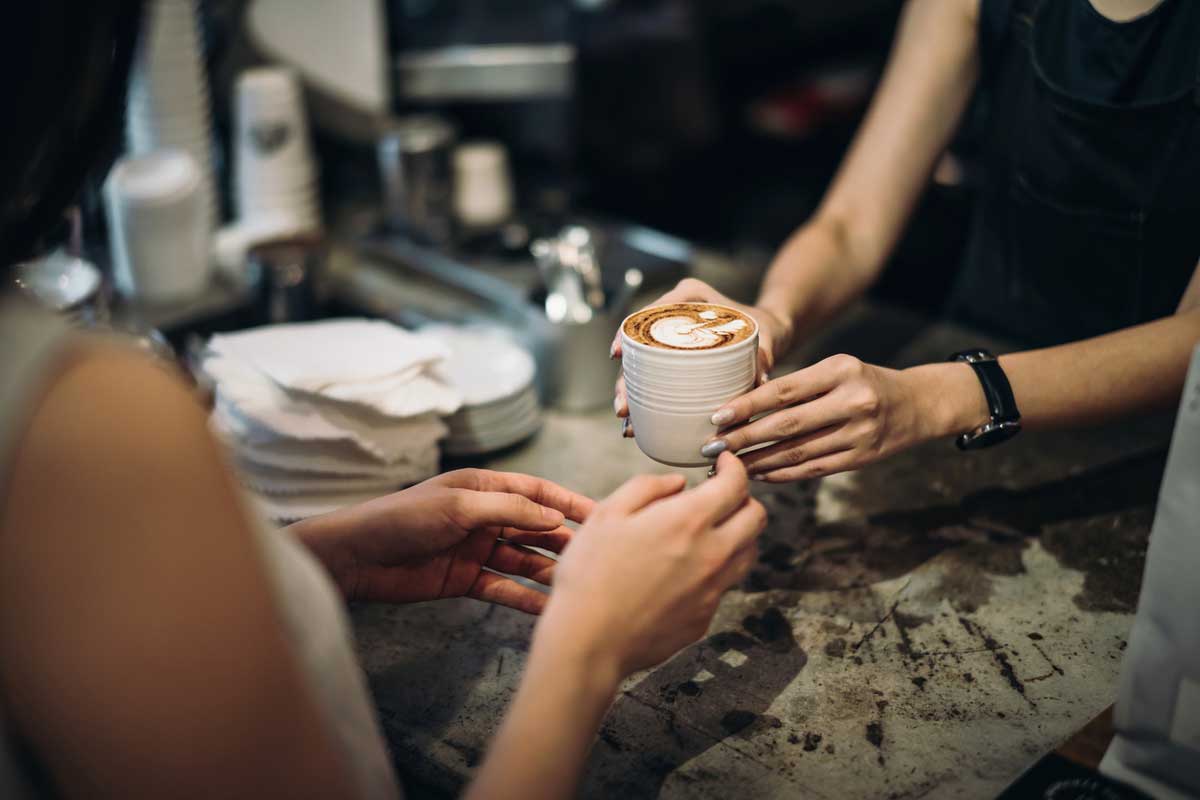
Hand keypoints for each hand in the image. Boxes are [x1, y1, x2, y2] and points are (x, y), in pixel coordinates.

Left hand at [290, 469, 594, 613]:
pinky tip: (548, 608)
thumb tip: (554, 514)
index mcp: (484, 488)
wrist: (357, 556)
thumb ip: (509, 510)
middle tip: (598, 557)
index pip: (538, 491)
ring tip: (578, 586)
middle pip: (536, 527)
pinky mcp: (466, 579)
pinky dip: (524, 597)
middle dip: (565, 540)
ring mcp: (477, 549)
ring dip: (549, 571)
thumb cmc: (403, 518)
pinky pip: (504, 587)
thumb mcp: (460, 506)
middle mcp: (485, 516)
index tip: (601, 515)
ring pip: (524, 560)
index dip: (570, 502)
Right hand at [534, 453, 766, 680]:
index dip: (735, 466)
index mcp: (689, 521)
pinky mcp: (704, 618)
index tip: (724, 462)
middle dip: (743, 498)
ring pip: (748, 552)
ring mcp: (712, 590)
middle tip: (719, 494)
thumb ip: (647, 487)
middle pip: (756, 518)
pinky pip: (723, 584)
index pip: (736, 485)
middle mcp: (712, 555)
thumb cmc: (590, 574)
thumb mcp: (607, 514)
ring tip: (708, 530)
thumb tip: (677, 483)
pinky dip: (715, 568)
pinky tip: (685, 569)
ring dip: (737, 533)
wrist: (588, 641)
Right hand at [610, 278, 793, 429]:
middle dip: (626, 378)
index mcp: (690, 297)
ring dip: (631, 393)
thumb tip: (760, 381)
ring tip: (626, 420)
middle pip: (638, 346)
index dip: (627, 333)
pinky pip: (655, 378)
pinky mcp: (676, 360)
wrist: (770, 333)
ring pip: (642, 366)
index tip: (617, 354)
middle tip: (623, 406)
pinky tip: (639, 424)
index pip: (649, 311)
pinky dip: (646, 400)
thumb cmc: (766, 326)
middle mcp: (675, 316)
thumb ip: (763, 353)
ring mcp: (672, 340)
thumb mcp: (766, 335)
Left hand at [698, 355, 989, 481]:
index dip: (747, 405)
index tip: (716, 415)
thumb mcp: (836, 369)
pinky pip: (813, 469)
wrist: (917, 404)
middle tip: (713, 446)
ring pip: (798, 452)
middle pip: (787, 425)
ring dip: (758, 461)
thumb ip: (798, 385)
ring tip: (730, 464)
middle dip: (745, 438)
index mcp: (840, 371)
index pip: (784, 391)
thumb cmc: (863, 381)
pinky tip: (759, 474)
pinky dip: (783, 473)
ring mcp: (859, 433)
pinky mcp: (862, 459)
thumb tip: (742, 405)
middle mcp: (852, 402)